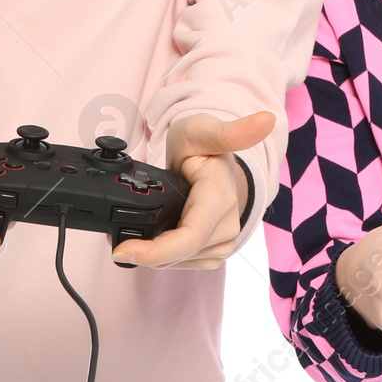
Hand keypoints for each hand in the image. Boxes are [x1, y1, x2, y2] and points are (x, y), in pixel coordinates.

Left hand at [110, 110, 269, 269]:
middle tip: (113, 241)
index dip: (156, 250)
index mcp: (222, 195)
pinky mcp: (215, 251)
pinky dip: (162, 257)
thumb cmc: (201, 145)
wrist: (209, 162)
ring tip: (129, 237)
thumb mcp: (203, 130)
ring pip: (178, 262)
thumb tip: (268, 119)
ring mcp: (224, 240)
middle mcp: (228, 223)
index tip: (122, 251)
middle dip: (144, 252)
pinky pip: (182, 263)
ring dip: (151, 256)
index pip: (191, 237)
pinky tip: (150, 241)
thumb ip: (230, 131)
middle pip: (180, 253)